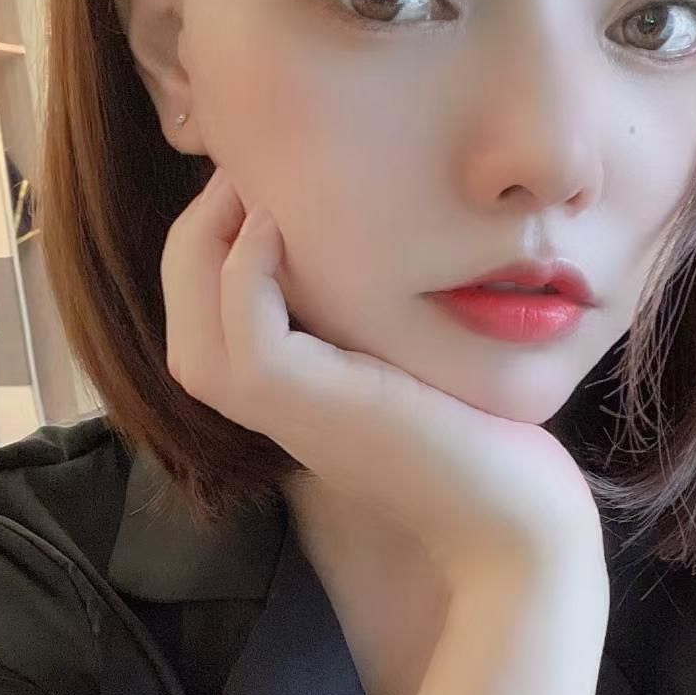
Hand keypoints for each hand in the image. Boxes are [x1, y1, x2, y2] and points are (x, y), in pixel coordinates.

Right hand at [160, 168, 606, 586]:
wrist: (514, 528)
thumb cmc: (486, 445)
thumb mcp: (417, 361)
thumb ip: (381, 318)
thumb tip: (386, 239)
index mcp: (288, 391)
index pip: (205, 310)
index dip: (214, 238)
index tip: (259, 177)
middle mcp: (272, 405)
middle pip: (181, 310)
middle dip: (195, 228)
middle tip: (242, 166)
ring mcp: (285, 413)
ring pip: (191, 325)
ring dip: (205, 243)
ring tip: (249, 186)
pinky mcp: (312, 411)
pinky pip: (245, 336)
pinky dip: (247, 273)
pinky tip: (279, 226)